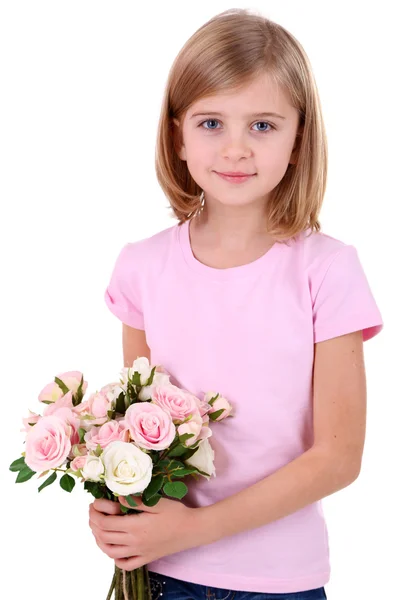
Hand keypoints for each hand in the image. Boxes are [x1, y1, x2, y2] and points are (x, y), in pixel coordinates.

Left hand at [88, 495, 206, 570]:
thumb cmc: (176, 513)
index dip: (95, 513)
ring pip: (110, 551)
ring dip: (99, 540)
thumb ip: (135, 501)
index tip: (94, 504)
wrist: (192, 530)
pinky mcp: (146, 559)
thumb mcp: (156, 502)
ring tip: (99, 528)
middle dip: (94, 524)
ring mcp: (139, 552)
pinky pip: (125, 564)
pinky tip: (115, 548)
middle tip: (93, 512)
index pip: (105, 523)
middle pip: (104, 536)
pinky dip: (115, 558)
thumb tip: (116, 498)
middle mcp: (134, 542)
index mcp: (135, 526)